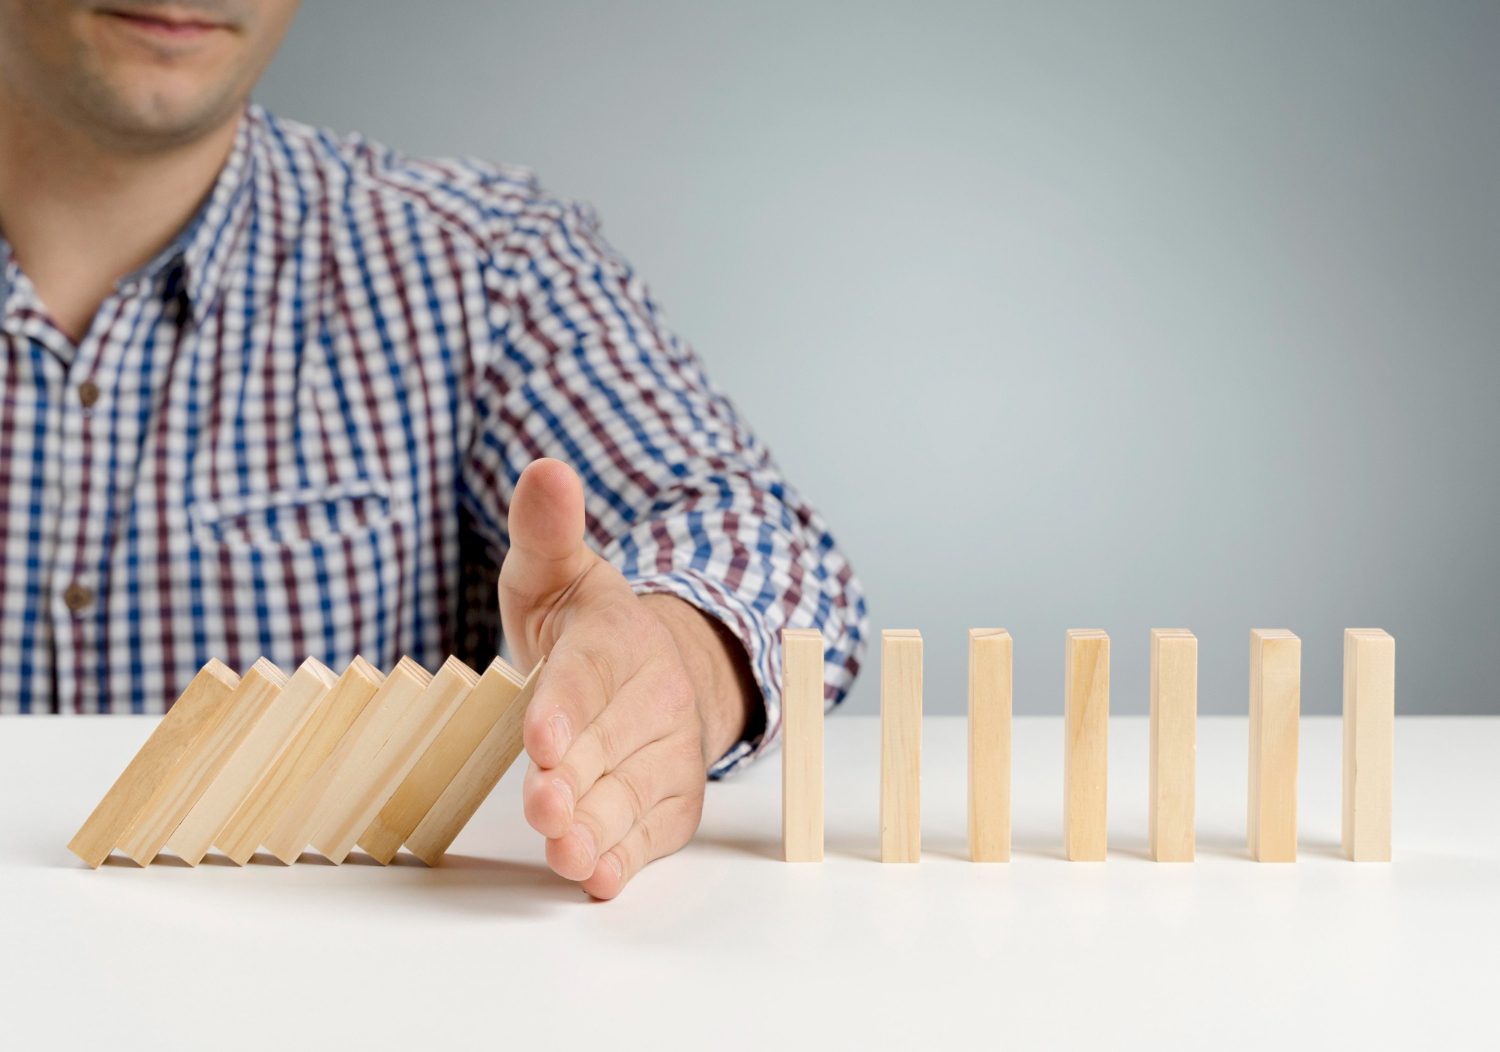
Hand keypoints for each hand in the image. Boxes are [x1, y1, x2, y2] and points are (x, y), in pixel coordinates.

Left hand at [498, 458, 756, 898]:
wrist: (658, 673)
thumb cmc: (587, 629)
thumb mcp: (557, 571)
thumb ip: (546, 528)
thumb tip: (545, 468)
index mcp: (619, 638)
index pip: (589, 673)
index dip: (566, 705)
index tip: (540, 734)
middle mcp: (653, 698)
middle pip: (610, 744)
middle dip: (576, 777)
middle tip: (544, 801)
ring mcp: (667, 754)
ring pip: (631, 796)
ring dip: (599, 827)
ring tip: (566, 852)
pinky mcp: (672, 803)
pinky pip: (653, 833)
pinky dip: (627, 858)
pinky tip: (598, 877)